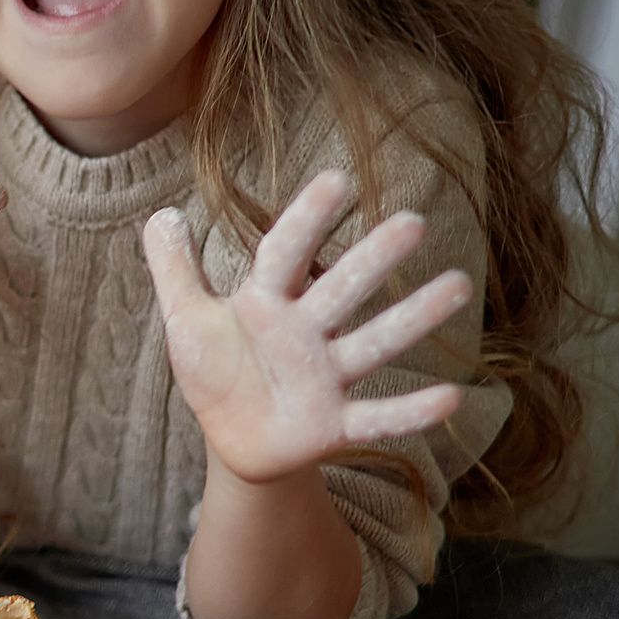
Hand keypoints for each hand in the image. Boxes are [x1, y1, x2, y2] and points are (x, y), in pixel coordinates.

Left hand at [142, 169, 472, 485]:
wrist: (233, 438)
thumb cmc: (216, 368)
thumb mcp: (187, 319)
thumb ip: (175, 268)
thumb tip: (162, 213)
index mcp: (268, 301)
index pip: (285, 252)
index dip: (305, 220)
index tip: (336, 180)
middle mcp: (306, 332)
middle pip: (341, 290)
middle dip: (373, 259)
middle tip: (413, 222)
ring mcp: (327, 376)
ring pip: (373, 343)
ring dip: (413, 318)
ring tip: (456, 284)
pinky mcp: (336, 424)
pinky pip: (377, 418)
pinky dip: (410, 411)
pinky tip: (452, 398)